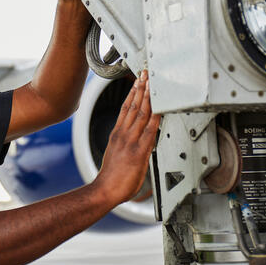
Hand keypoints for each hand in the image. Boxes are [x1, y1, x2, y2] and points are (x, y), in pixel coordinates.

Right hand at [94, 70, 160, 204]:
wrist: (105, 190)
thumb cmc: (112, 178)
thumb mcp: (116, 155)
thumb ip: (125, 145)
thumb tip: (136, 143)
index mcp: (117, 134)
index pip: (125, 108)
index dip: (132, 94)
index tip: (137, 83)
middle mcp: (123, 134)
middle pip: (133, 106)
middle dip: (140, 89)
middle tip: (145, 75)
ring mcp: (130, 141)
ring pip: (140, 114)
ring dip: (147, 97)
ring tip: (151, 83)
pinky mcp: (139, 151)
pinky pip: (149, 130)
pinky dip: (155, 117)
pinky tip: (160, 108)